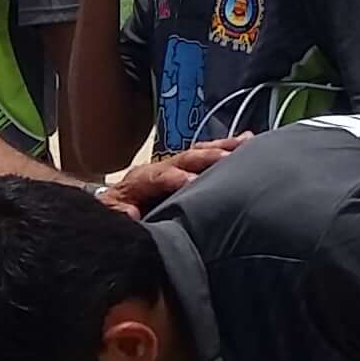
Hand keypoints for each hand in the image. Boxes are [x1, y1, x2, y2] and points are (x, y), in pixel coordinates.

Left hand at [102, 135, 241, 214]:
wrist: (116, 212)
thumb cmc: (119, 217)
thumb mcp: (112, 218)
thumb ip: (119, 215)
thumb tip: (131, 212)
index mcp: (138, 182)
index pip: (156, 176)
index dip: (173, 177)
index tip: (191, 181)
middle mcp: (158, 169)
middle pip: (183, 158)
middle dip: (205, 157)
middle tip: (227, 158)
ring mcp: (173, 167)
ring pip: (199, 153)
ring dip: (222, 148)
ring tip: (245, 142)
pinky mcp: (186, 170)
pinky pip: (207, 157)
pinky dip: (227, 149)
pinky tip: (247, 141)